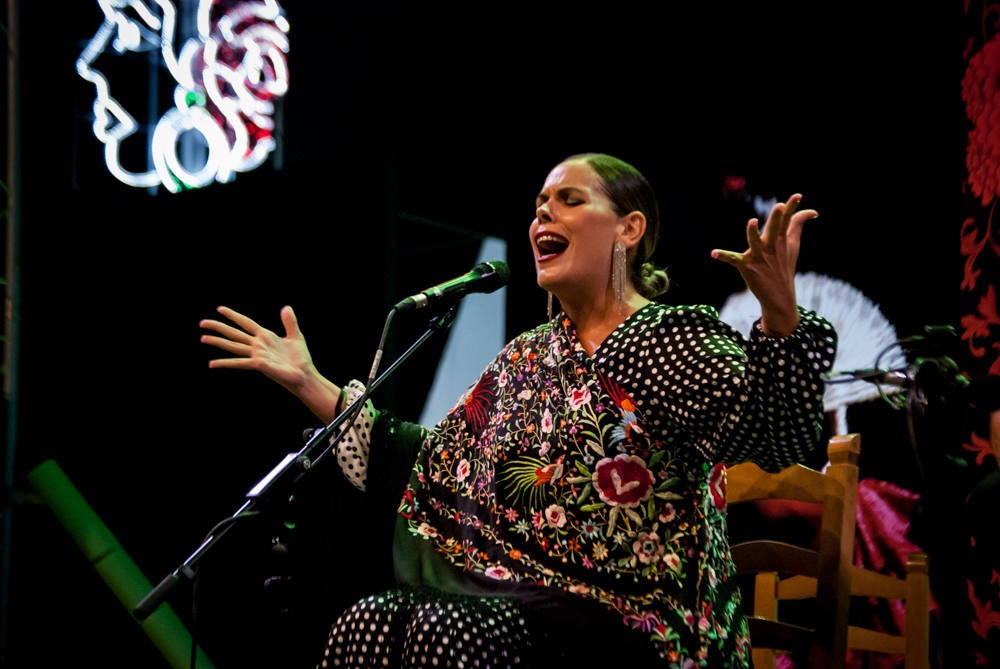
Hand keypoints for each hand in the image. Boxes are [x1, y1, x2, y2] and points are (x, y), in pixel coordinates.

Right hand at [200, 305, 315, 394]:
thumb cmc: (300, 359)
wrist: (305, 375)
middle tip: (202, 323)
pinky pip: (239, 363)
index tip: (220, 309)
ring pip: (233, 346)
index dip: (233, 316)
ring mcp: (257, 355)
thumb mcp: (295, 336)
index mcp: (265, 337)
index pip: (245, 323)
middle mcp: (257, 346)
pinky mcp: (259, 365)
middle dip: (219, 327)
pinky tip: (211, 363)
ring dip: (218, 342)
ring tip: (203, 338)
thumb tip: (286, 307)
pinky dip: (225, 363)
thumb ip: (289, 322)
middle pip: (234, 333)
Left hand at [710, 193, 817, 335]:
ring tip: (753, 222)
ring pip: (755, 242)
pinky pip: (732, 259)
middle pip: (774, 229)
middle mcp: (770, 246)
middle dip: (776, 218)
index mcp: (781, 240)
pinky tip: (713, 253)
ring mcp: (758, 256)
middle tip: (780, 206)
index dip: (792, 207)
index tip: (797, 195)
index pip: (788, 221)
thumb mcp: (792, 245)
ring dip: (753, 233)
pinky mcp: (746, 265)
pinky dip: (723, 256)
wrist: (779, 296)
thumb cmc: (784, 266)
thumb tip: (812, 211)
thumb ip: (798, 225)